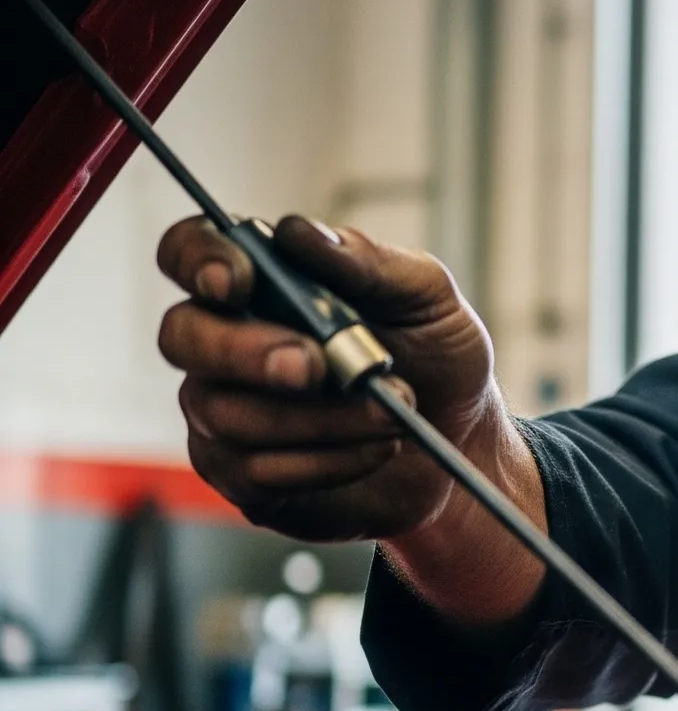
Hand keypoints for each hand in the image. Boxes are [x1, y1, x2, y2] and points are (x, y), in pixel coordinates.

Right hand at [158, 215, 544, 622]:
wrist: (462, 444)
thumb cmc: (436, 357)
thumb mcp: (426, 298)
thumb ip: (367, 261)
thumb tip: (298, 233)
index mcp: (263, 282)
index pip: (189, 251)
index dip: (197, 260)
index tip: (236, 282)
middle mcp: (225, 342)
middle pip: (182, 336)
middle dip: (247, 352)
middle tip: (317, 366)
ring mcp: (224, 413)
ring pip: (226, 413)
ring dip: (318, 416)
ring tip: (392, 412)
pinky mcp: (243, 478)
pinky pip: (255, 472)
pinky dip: (326, 461)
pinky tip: (374, 450)